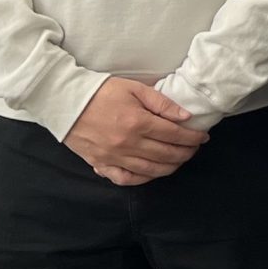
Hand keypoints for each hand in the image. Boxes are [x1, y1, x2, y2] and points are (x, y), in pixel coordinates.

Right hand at [65, 77, 206, 185]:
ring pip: (150, 170)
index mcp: (138, 122)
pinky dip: (143, 179)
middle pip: (166, 155)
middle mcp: (128, 143)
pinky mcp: (100, 164)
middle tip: (194, 149)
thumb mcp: (135, 89)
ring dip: (170, 167)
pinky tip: (153, 173)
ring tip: (180, 160)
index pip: (174, 135)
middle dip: (186, 153)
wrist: (65, 101)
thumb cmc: (101, 92)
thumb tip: (185, 117)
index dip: (192, 138)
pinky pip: (126, 179)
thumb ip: (162, 104)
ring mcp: (113, 157)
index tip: (202, 137)